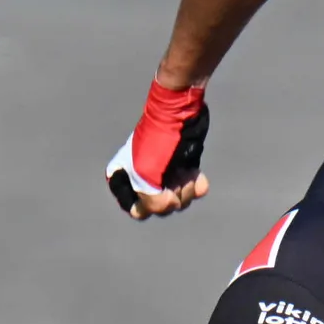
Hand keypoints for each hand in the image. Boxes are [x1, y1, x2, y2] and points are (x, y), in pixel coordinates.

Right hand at [107, 81, 208, 217]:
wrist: (180, 113)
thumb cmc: (158, 139)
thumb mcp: (146, 174)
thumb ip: (151, 201)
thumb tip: (168, 206)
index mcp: (124, 178)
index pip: (138, 210)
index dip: (151, 205)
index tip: (157, 190)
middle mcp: (142, 178)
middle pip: (160, 207)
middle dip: (171, 196)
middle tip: (174, 179)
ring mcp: (163, 174)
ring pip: (177, 200)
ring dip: (186, 189)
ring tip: (186, 173)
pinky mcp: (182, 169)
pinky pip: (191, 189)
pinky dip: (197, 185)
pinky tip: (198, 176)